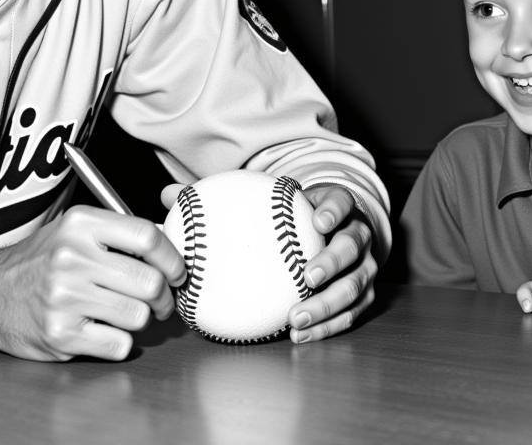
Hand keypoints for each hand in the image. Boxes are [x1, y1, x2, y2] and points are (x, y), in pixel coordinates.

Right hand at [0, 205, 185, 360]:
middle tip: (161, 299)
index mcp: (80, 224)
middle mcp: (71, 258)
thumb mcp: (74, 229)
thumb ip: (119, 233)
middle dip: (164, 295)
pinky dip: (119, 341)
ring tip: (123, 312)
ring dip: (139, 318)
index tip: (177, 270)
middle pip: (148, 281)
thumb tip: (171, 249)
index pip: (146, 236)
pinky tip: (102, 329)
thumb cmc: (42, 261)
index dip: (172, 257)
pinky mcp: (61, 335)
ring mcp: (64, 298)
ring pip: (138, 315)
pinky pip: (119, 344)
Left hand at [162, 181, 376, 343]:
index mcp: (336, 207)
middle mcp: (356, 237)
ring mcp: (363, 268)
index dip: (333, 210)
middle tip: (306, 277)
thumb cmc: (291, 215)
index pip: (342, 202)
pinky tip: (299, 335)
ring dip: (329, 306)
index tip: (316, 220)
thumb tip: (169, 195)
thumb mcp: (270, 201)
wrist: (332, 229)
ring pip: (356, 288)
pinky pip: (350, 315)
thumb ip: (223, 196)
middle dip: (333, 263)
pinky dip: (328, 326)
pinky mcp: (362, 296)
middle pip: (353, 248)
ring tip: (297, 319)